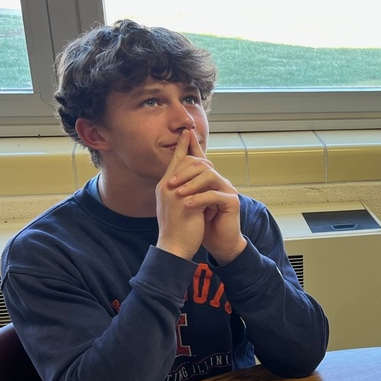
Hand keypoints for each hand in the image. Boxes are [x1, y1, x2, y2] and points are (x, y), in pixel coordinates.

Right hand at [155, 128, 208, 259]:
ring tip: (213, 174)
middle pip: (185, 160)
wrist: (173, 248)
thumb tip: (190, 184)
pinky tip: (217, 184)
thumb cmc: (176, 230)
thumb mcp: (175, 206)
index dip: (181, 146)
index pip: (173, 161)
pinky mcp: (186, 201)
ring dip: (206, 169)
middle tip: (209, 162)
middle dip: (199, 157)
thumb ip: (180, 192)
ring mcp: (175, 193)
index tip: (187, 133)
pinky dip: (210, 183)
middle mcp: (166, 186)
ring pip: (193, 168)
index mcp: (163, 187)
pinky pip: (201, 183)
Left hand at [166, 129, 245, 263]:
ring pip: (210, 176)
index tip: (184, 132)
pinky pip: (214, 194)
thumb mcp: (188, 204)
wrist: (218, 243)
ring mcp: (228, 190)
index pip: (200, 159)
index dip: (192, 146)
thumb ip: (183, 188)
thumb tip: (168, 175)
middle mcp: (220, 181)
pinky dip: (199, 199)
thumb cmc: (202, 225)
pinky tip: (188, 204)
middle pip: (203, 165)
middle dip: (184, 171)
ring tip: (177, 194)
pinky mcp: (232, 202)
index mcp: (209, 180)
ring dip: (191, 184)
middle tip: (169, 182)